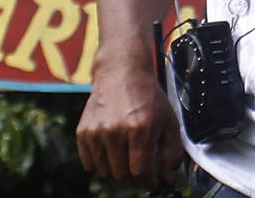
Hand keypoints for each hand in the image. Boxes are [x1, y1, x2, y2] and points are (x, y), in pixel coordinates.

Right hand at [76, 63, 183, 184]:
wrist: (121, 71)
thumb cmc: (147, 96)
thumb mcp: (168, 121)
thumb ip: (172, 152)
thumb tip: (166, 178)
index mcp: (139, 127)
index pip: (141, 172)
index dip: (149, 182)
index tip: (153, 181)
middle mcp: (115, 130)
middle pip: (122, 175)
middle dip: (134, 178)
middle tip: (140, 168)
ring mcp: (96, 131)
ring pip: (106, 172)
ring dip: (117, 171)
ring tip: (126, 156)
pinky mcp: (83, 131)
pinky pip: (89, 164)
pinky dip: (100, 164)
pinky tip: (111, 151)